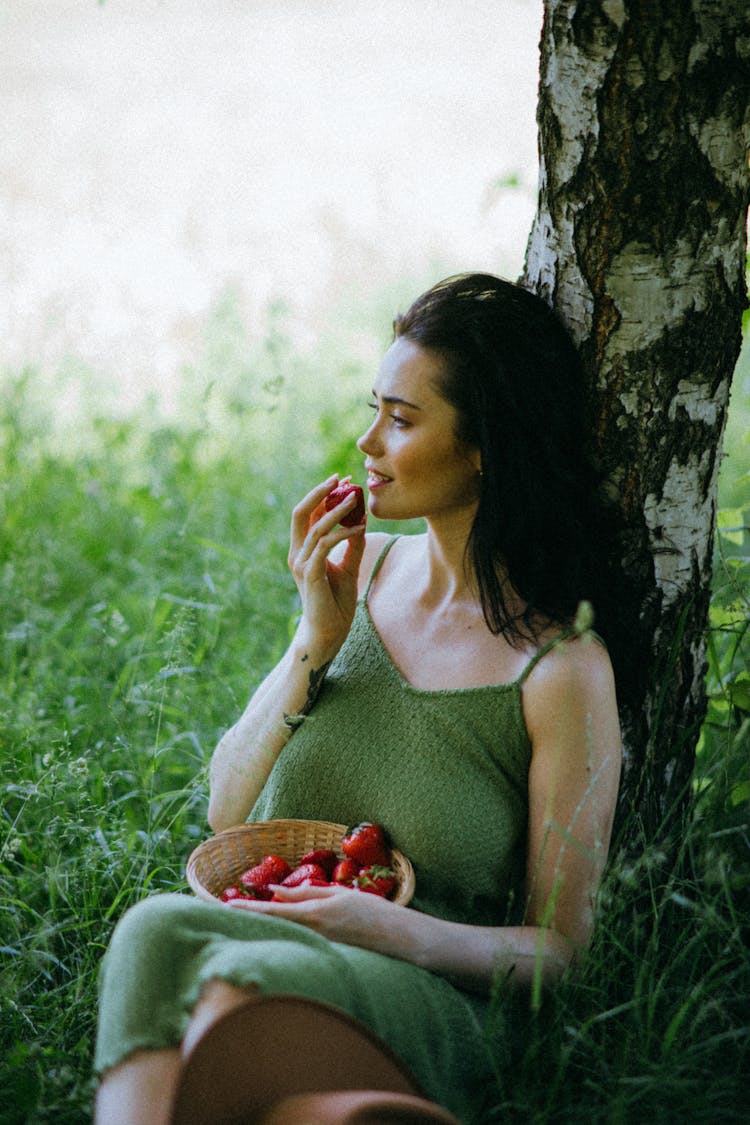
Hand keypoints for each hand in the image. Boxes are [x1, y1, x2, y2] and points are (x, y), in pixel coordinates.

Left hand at [227, 882, 402, 954]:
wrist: (398, 939)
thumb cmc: (371, 911)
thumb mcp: (338, 895)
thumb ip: (307, 893)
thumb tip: (277, 892)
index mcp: (315, 914)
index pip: (274, 912)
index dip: (249, 910)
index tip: (228, 907)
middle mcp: (313, 933)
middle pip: (273, 927)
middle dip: (251, 920)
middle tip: (228, 914)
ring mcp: (319, 948)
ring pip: (284, 937)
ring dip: (266, 929)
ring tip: (247, 921)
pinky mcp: (325, 957)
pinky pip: (298, 946)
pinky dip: (284, 939)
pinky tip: (276, 935)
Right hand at [288, 475, 366, 659]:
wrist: (328, 632)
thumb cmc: (335, 602)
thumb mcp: (348, 567)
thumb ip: (352, 545)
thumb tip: (362, 522)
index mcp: (302, 549)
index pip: (307, 514)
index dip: (323, 494)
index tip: (344, 480)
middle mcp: (297, 553)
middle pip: (300, 512)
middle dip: (320, 492)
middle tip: (341, 478)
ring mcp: (302, 564)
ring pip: (315, 527)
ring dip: (336, 510)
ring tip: (356, 498)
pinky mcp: (310, 575)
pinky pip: (325, 546)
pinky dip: (342, 534)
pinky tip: (360, 528)